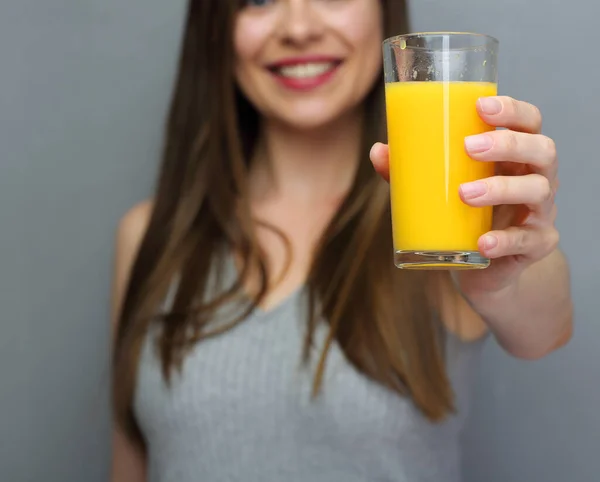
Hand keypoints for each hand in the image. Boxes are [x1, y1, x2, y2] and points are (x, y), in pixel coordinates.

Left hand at [370, 96, 559, 294]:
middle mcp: (536, 177)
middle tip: (469, 147)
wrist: (483, 266)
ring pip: (538, 191)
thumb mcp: (438, 187)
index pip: (529, 122)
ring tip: (465, 194)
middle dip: (508, 144)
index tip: (481, 106)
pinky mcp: (537, 245)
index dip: (512, 110)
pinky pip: (530, 240)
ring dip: (501, 189)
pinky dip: (506, 240)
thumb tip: (378, 151)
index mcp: (516, 155)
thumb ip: (411, 170)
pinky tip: (484, 242)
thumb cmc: (464, 212)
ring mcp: (540, 212)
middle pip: (542, 149)